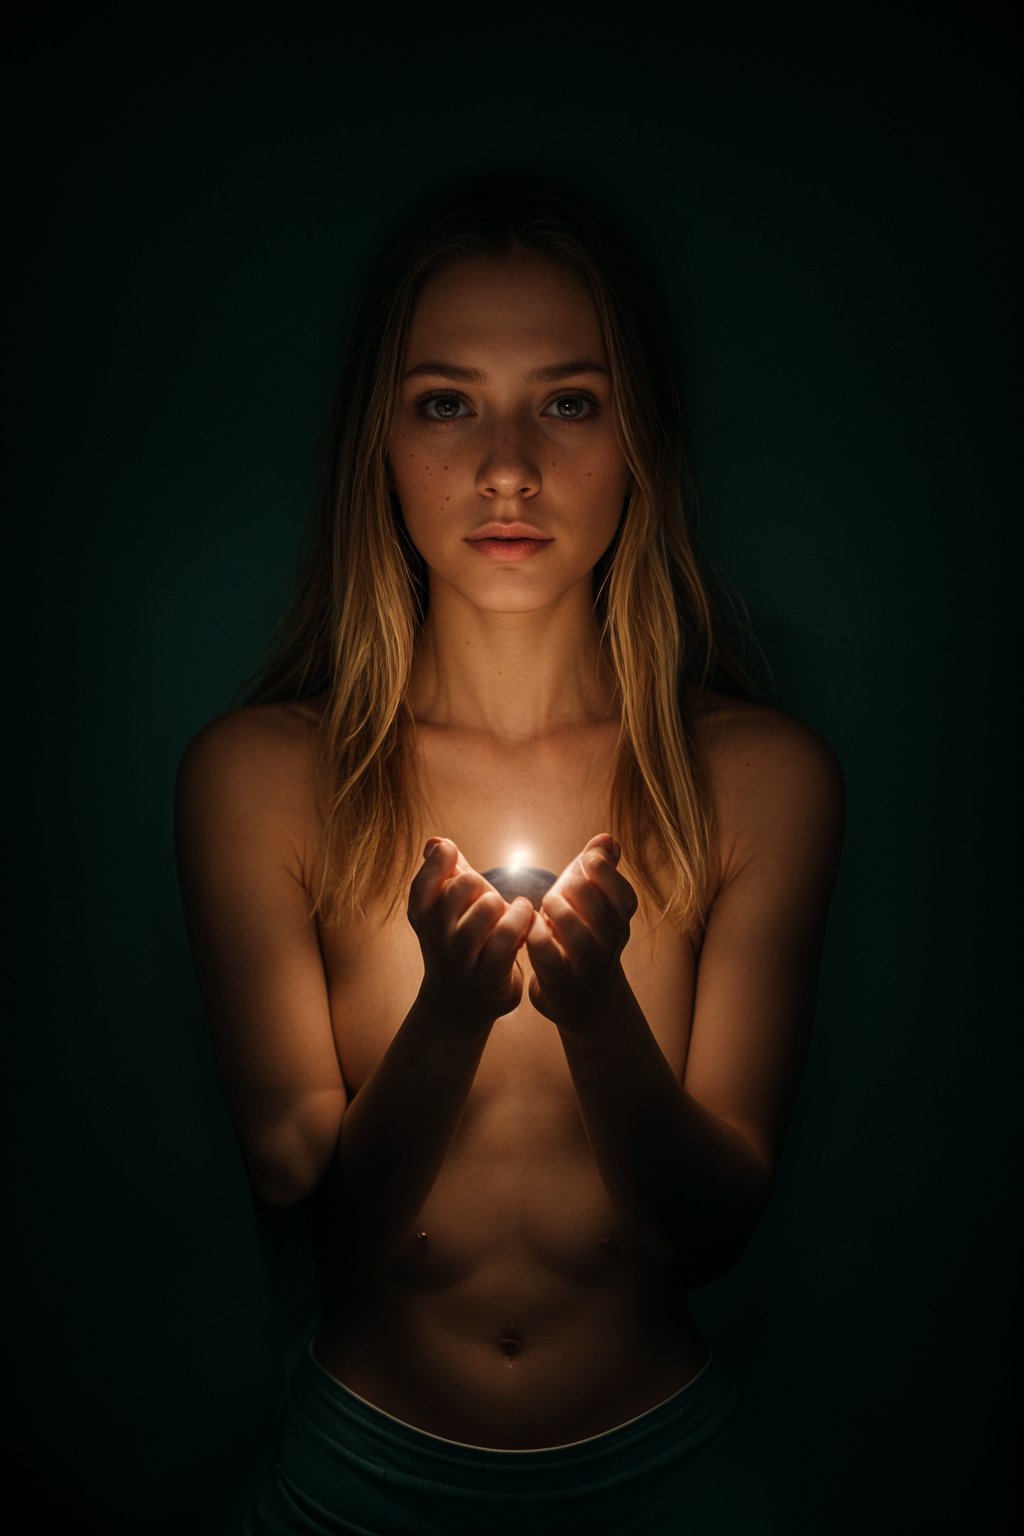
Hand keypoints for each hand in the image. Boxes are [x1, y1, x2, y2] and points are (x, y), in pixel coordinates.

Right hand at [407, 837, 535, 1027]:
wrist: (459, 1007)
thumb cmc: (459, 946)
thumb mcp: (447, 914)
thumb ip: (445, 877)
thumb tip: (434, 841)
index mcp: (424, 920)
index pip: (422, 886)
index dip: (438, 864)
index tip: (453, 853)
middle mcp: (439, 939)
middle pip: (457, 892)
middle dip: (477, 884)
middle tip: (488, 893)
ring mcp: (463, 960)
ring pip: (485, 912)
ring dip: (505, 903)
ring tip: (516, 907)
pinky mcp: (489, 976)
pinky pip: (508, 939)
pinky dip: (521, 921)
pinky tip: (528, 917)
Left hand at [525, 835, 638, 1027]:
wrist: (588, 1001)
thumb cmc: (586, 938)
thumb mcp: (596, 905)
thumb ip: (601, 870)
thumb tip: (607, 838)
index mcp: (621, 922)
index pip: (623, 894)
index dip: (601, 872)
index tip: (583, 863)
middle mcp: (609, 945)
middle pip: (599, 909)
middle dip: (574, 889)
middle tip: (559, 889)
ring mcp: (586, 967)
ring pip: (577, 934)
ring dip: (557, 912)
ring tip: (546, 906)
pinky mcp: (560, 983)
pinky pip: (548, 956)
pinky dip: (537, 935)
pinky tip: (531, 926)